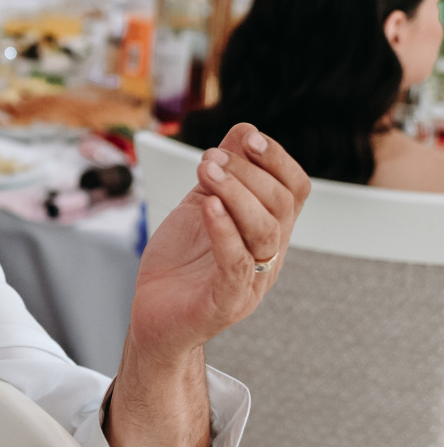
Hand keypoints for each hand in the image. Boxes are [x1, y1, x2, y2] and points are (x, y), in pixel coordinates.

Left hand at [128, 124, 310, 364]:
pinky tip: (208, 206)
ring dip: (237, 193)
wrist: (152, 316)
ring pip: (265, 232)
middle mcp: (269, 255)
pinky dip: (224, 230)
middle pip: (281, 205)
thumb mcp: (200, 207)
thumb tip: (243, 129)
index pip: (295, 190)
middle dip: (248, 172)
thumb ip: (222, 174)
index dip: (277, 160)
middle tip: (210, 157)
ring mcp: (252, 281)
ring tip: (207, 171)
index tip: (248, 137)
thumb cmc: (179, 264)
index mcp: (268, 231)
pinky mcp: (227, 302)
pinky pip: (236, 263)